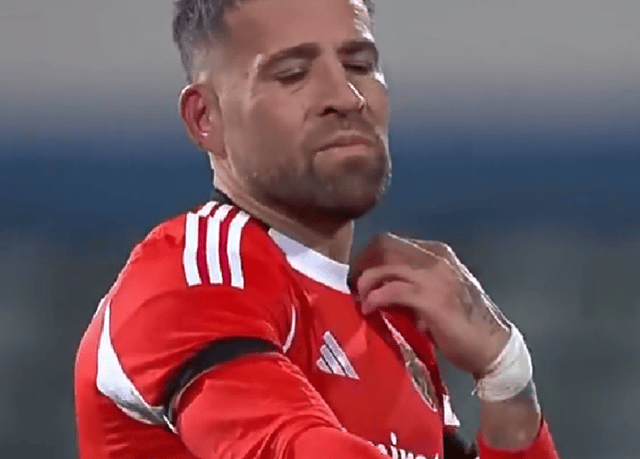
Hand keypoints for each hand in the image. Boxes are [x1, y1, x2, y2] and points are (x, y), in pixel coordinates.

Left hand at [350, 233, 510, 377]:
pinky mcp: (431, 299)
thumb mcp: (439, 291)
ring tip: (360, 300)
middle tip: (353, 286)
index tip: (357, 276)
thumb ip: (414, 283)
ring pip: (384, 265)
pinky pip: (390, 290)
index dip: (368, 257)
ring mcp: (434, 276)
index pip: (392, 242)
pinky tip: (369, 310)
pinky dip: (373, 298)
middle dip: (362, 264)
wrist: (493, 346)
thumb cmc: (465, 323)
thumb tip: (380, 287)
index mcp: (437, 253)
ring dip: (365, 282)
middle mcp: (436, 258)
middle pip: (384, 245)